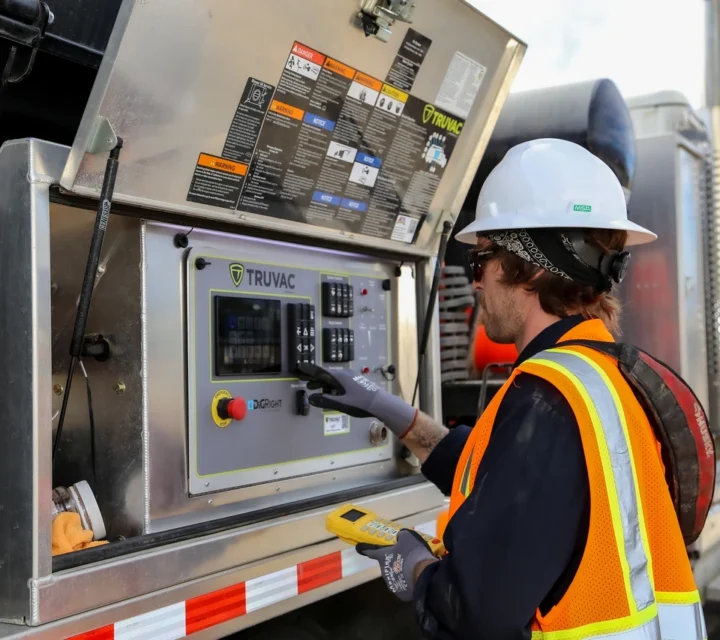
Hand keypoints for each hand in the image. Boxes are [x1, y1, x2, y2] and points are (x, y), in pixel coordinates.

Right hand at [297, 363, 416, 437]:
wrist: (381, 403)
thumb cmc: (361, 402)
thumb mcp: (341, 403)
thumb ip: (326, 400)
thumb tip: (310, 398)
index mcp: (341, 376)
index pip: (322, 372)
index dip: (311, 371)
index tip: (301, 367)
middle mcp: (347, 374)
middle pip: (328, 375)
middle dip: (318, 380)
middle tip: (307, 385)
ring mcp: (353, 378)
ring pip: (336, 379)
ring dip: (326, 384)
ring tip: (317, 390)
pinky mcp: (358, 383)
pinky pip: (342, 382)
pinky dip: (335, 386)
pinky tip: (334, 393)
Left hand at [356, 529, 435, 601]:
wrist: (422, 574)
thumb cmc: (412, 553)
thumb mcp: (408, 537)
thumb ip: (401, 536)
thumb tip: (399, 538)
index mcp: (383, 557)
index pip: (372, 552)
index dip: (367, 549)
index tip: (360, 548)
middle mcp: (384, 571)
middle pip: (386, 565)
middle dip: (393, 561)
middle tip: (405, 558)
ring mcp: (391, 584)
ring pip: (395, 575)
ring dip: (400, 572)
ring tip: (413, 569)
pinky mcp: (401, 594)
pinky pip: (403, 585)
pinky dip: (407, 582)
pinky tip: (416, 578)